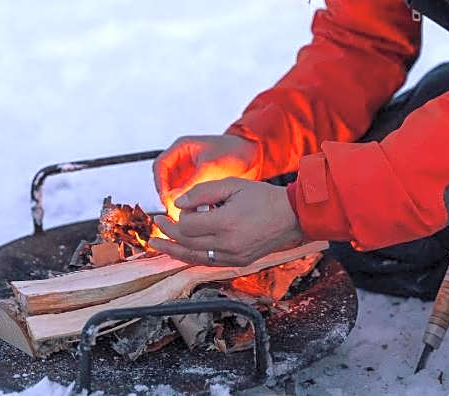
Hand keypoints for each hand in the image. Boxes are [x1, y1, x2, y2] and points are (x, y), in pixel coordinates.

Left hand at [148, 177, 303, 265]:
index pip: (187, 226)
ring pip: (194, 258)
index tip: (176, 208)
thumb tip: (177, 204)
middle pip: (187, 243)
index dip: (177, 217)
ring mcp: (234, 257)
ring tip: (156, 245)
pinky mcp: (238, 263)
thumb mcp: (231, 185)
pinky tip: (179, 251)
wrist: (292, 216)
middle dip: (169, 233)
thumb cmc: (263, 197)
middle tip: (157, 223)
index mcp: (226, 223)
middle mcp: (228, 245)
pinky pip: (208, 263)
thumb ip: (202, 192)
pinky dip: (191, 257)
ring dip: (173, 251)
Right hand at [153, 135, 259, 219]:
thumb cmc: (234, 153)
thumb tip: (173, 199)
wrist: (253, 156)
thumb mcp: (211, 168)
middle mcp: (183, 159)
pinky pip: (187, 194)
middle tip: (174, 211)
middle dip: (168, 195)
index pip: (160, 166)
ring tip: (183, 214)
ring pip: (175, 189)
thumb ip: (192, 183)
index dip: (160, 184)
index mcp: (182, 148)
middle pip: (165, 179)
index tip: (166, 199)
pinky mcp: (198, 182)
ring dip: (178, 201)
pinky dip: (188, 203)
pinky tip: (194, 212)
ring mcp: (190, 171)